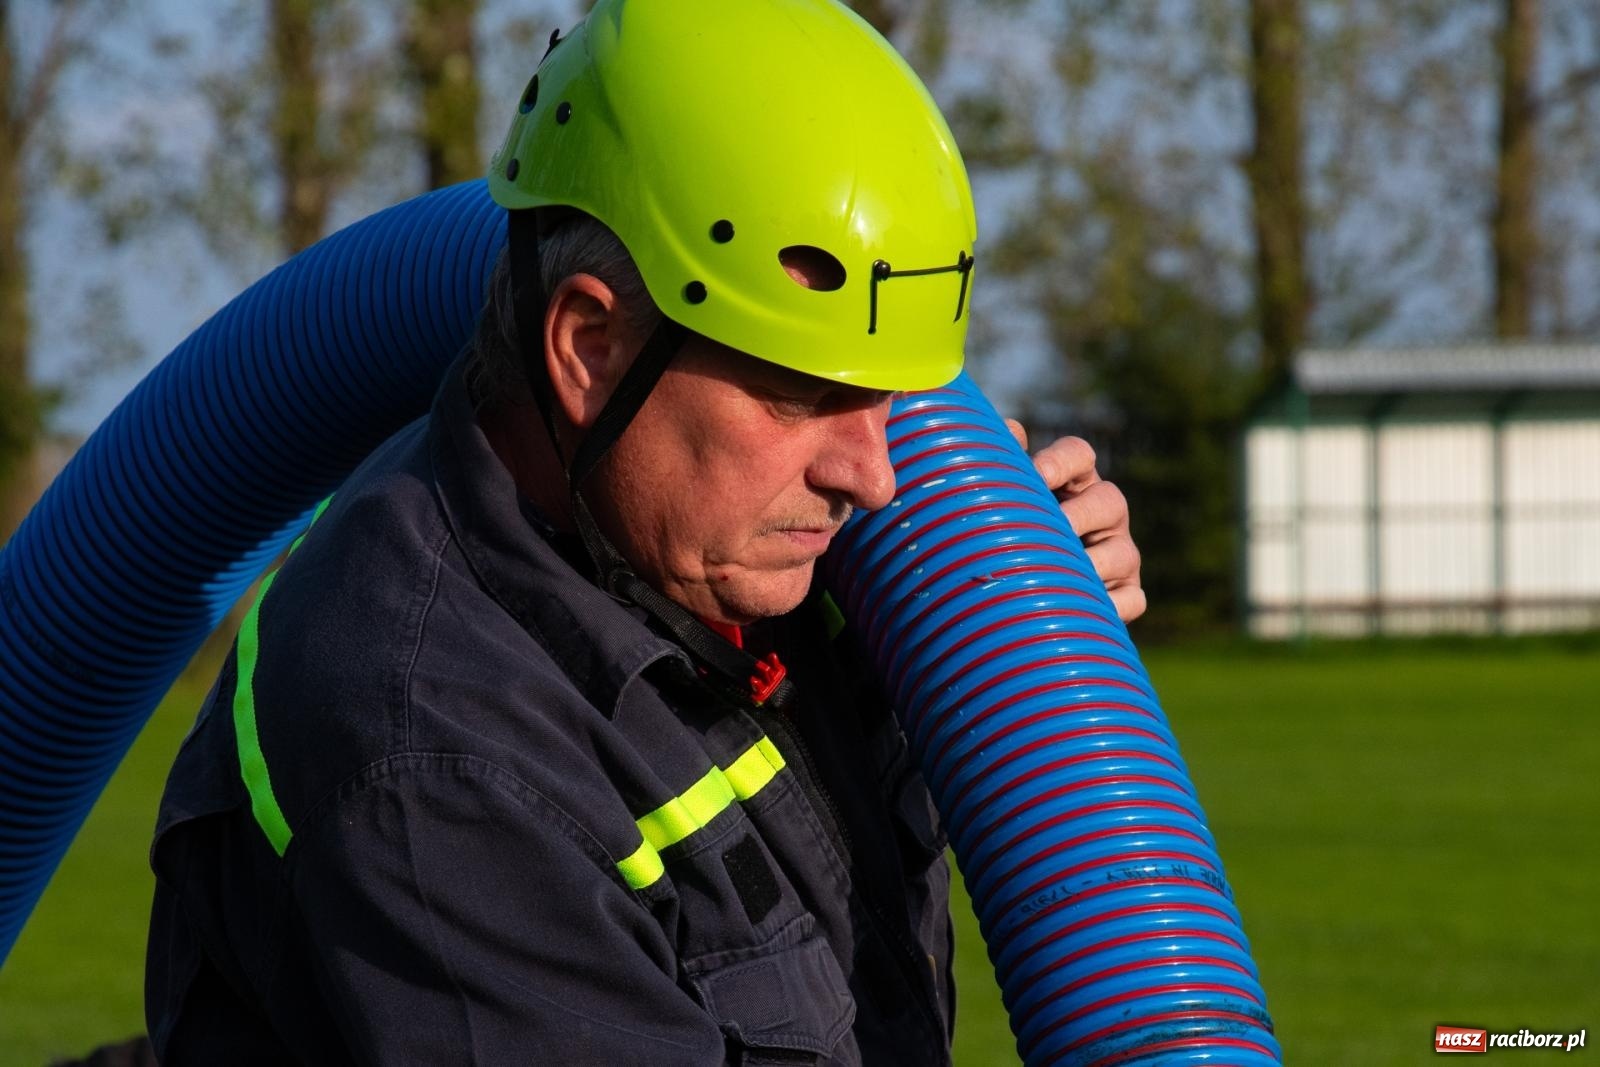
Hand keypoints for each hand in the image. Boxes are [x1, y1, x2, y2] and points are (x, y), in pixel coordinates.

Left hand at [1006, 420, 1145, 622]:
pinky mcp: (1128, 594)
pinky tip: (1075, 611)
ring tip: (1057, 576)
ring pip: (1123, 554)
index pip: (1078, 454)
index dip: (1059, 461)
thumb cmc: (1009, 535)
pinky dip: (1108, 608)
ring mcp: (1121, 554)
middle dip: (1080, 514)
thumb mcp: (1002, 499)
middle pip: (1109, 500)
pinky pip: (1130, 601)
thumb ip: (1001, 465)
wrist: (1019, 598)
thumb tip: (1010, 430)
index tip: (1034, 474)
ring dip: (1092, 566)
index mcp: (1073, 481)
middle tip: (1051, 529)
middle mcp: (1104, 512)